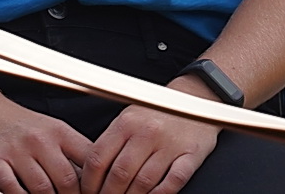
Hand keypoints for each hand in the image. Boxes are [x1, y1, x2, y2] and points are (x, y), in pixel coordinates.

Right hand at [0, 95, 92, 193]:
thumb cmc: (15, 123)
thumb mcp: (49, 130)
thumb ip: (69, 153)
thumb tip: (92, 180)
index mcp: (59, 132)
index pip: (89, 160)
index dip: (95, 183)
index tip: (95, 193)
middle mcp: (40, 140)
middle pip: (67, 181)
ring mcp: (17, 150)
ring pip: (43, 189)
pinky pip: (12, 189)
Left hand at [82, 98, 220, 193]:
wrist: (195, 99)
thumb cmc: (156, 113)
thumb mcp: (128, 118)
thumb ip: (111, 141)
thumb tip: (89, 170)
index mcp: (126, 122)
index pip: (98, 157)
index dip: (89, 181)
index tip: (88, 191)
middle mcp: (146, 132)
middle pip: (120, 173)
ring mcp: (169, 144)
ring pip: (144, 181)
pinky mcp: (191, 154)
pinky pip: (173, 181)